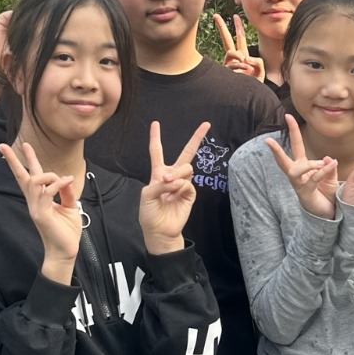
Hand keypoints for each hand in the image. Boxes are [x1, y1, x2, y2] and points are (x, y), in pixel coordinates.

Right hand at [0, 141, 83, 263]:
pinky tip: (67, 181)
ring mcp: (35, 207)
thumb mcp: (70, 206)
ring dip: (49, 175)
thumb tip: (66, 178)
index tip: (24, 145)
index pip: (30, 176)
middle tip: (2, 145)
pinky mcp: (41, 214)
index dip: (27, 160)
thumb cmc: (67, 231)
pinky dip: (58, 184)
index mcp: (40, 199)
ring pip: (34, 181)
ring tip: (62, 179)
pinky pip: (47, 192)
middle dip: (12, 160)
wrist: (66, 251)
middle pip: (21, 177)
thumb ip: (66, 192)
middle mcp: (34, 201)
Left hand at [139, 120, 208, 252]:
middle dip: (196, 138)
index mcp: (158, 173)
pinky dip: (180, 187)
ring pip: (186, 168)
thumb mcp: (146, 195)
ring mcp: (183, 184)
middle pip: (186, 153)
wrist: (159, 231)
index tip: (156, 123)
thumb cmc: (149, 213)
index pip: (157, 152)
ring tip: (169, 185)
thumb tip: (175, 179)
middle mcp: (172, 176)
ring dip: (177, 174)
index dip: (156, 138)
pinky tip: (174, 195)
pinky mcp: (190, 194)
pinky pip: (188, 183)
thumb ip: (159, 183)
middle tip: (206, 124)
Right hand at [213, 13, 264, 81]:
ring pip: (231, 52)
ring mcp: (229, 65)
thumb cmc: (255, 84)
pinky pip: (232, 64)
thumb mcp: (261, 71)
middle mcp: (234, 58)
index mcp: (243, 55)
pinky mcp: (226, 72)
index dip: (238, 27)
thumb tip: (246, 59)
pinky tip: (244, 72)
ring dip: (238, 57)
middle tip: (216, 16)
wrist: (250, 97)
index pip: (240, 38)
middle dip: (222, 27)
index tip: (235, 16)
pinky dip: (239, 67)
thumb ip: (257, 62)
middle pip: (226, 39)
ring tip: (245, 67)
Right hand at [265, 114, 337, 217]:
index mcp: (302, 166)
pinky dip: (321, 172)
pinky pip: (312, 180)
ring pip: (295, 171)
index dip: (292, 130)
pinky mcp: (306, 193)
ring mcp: (299, 184)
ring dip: (307, 164)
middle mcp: (297, 174)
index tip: (288, 115)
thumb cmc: (325, 193)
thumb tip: (327, 157)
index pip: (296, 145)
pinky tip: (330, 165)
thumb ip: (328, 167)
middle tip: (267, 140)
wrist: (327, 213)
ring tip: (320, 162)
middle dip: (276, 149)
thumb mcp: (330, 176)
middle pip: (284, 159)